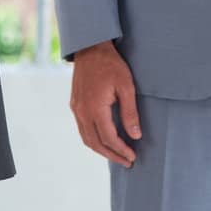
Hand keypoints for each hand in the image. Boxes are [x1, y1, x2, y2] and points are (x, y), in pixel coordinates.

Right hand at [69, 40, 140, 167]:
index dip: (121, 150)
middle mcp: (82, 111)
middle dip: (112, 155)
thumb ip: (130, 112)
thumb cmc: (111, 65)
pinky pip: (82, 129)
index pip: (108, 138)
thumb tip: (136, 135)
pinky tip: (104, 141)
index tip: (132, 156)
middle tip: (127, 162)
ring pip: (87, 139)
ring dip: (101, 150)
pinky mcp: (75, 105)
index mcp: (95, 108)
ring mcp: (76, 109)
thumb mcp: (126, 86)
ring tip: (117, 155)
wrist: (90, 48)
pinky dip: (93, 140)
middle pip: (95, 143)